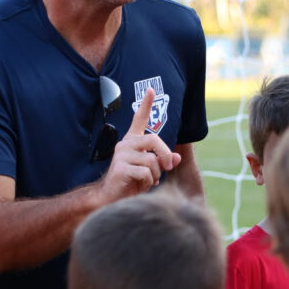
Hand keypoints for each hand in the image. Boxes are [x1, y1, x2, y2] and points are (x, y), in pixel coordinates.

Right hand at [97, 88, 179, 203]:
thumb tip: (176, 157)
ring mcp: (121, 155)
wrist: (112, 198)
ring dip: (156, 174)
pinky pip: (145, 172)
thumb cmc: (131, 183)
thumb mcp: (151, 171)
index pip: (139, 119)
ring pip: (152, 160)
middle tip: (166, 169)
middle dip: (164, 156)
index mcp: (132, 142)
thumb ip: (163, 161)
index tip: (151, 90)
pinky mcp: (120, 167)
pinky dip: (148, 182)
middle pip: (154, 140)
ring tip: (149, 181)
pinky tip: (140, 185)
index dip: (146, 104)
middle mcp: (125, 144)